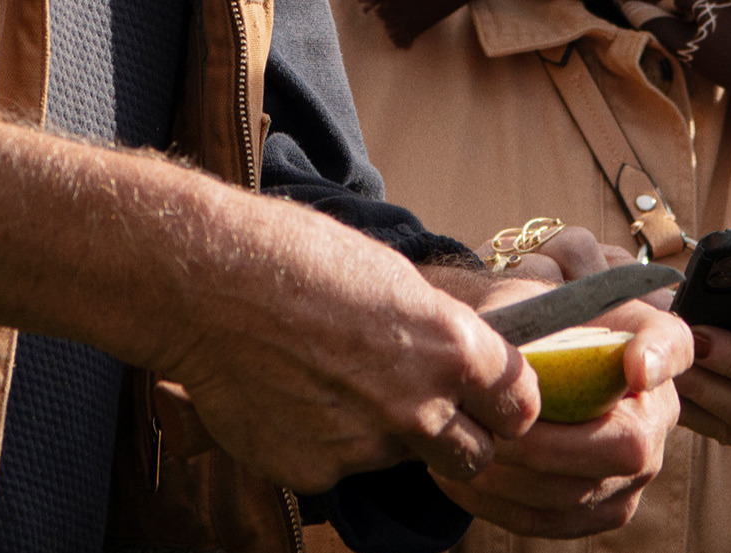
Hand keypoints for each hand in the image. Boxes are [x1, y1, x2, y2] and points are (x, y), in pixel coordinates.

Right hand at [150, 192, 540, 495]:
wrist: (209, 285)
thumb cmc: (299, 259)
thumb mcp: (393, 279)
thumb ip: (434, 333)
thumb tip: (453, 360)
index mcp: (451, 349)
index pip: (521, 408)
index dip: (508, 406)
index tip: (492, 401)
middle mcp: (418, 407)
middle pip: (475, 458)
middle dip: (460, 441)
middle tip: (420, 409)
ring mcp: (365, 448)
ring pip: (396, 458)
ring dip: (380, 435)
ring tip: (328, 381)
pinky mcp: (314, 472)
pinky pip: (336, 468)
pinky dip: (322, 442)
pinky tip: (290, 396)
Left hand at [419, 236, 695, 538]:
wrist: (516, 368)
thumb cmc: (527, 327)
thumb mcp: (532, 303)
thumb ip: (538, 316)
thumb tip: (523, 360)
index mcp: (653, 345)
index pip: (672, 345)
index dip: (658, 359)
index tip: (634, 367)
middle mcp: (661, 412)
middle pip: (627, 446)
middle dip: (547, 447)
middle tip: (489, 434)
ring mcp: (639, 469)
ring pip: (584, 493)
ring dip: (513, 483)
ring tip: (462, 458)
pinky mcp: (607, 508)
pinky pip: (559, 521)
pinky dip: (503, 507)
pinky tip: (464, 482)